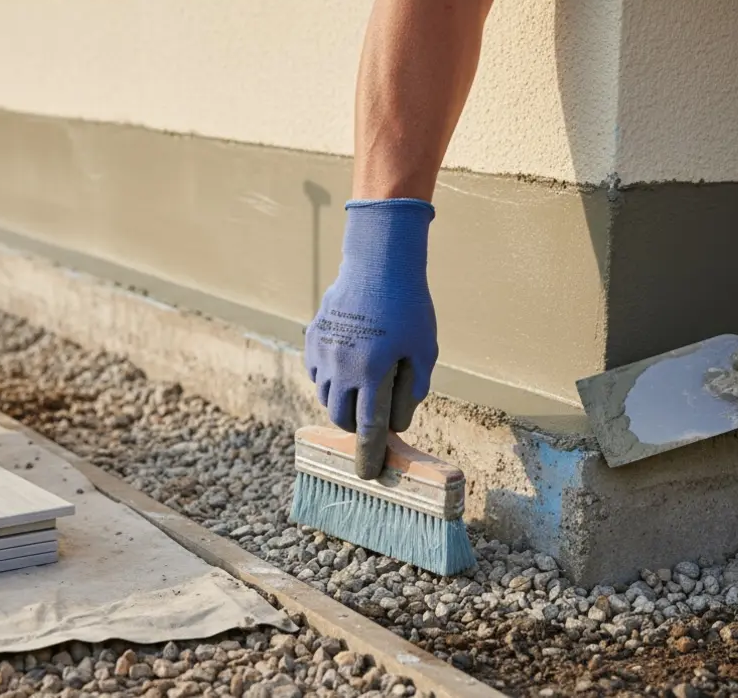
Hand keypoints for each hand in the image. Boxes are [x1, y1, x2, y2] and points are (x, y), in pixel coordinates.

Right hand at [305, 199, 437, 449]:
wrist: (378, 262)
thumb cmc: (409, 306)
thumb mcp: (424, 350)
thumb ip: (412, 389)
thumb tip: (397, 420)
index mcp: (372, 372)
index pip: (368, 428)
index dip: (369, 454)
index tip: (368, 474)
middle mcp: (341, 366)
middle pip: (341, 417)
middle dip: (355, 427)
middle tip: (370, 422)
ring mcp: (322, 351)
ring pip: (326, 395)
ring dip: (342, 402)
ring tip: (362, 388)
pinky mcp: (313, 337)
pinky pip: (317, 371)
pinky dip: (330, 379)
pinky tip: (348, 365)